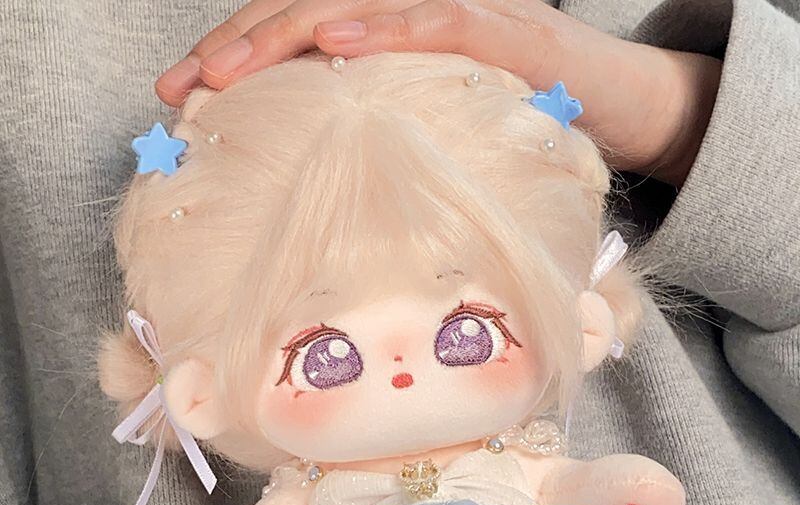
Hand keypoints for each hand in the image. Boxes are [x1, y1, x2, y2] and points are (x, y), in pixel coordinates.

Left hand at [155, 0, 721, 185]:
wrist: (618, 98)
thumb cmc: (521, 121)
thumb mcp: (437, 130)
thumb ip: (382, 139)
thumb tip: (321, 184)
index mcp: (390, 33)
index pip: (298, 31)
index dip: (235, 56)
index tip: (181, 99)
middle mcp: (414, 6)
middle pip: (308, 8)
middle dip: (237, 45)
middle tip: (181, 88)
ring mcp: (458, 8)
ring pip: (356, 3)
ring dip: (287, 31)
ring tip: (229, 68)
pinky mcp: (503, 29)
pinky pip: (438, 21)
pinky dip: (388, 28)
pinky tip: (338, 42)